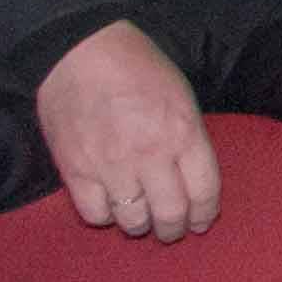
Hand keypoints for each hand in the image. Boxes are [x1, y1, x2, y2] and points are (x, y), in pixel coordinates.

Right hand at [36, 21, 218, 241]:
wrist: (81, 51)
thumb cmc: (138, 67)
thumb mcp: (181, 97)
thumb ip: (188, 139)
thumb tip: (190, 178)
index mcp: (183, 133)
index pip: (204, 192)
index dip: (205, 214)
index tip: (201, 221)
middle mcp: (150, 155)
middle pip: (170, 214)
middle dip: (175, 229)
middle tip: (172, 230)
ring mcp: (111, 165)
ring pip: (133, 221)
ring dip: (141, 226)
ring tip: (141, 220)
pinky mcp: (76, 170)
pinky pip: (95, 213)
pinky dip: (106, 216)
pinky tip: (110, 206)